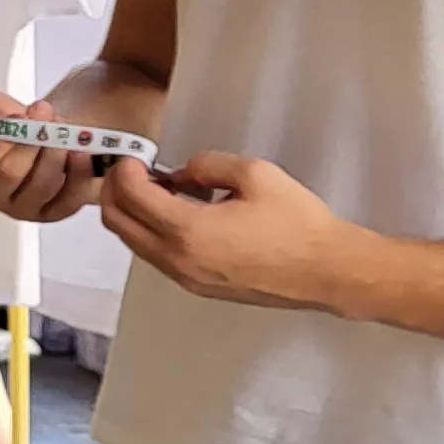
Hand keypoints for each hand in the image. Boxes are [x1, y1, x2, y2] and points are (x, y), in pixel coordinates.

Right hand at [0, 87, 112, 223]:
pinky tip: (80, 151)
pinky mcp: (51, 212)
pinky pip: (69, 198)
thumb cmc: (2, 121)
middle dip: (32, 140)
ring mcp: (20, 208)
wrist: (31, 131)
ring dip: (55, 152)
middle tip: (45, 114)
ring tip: (61, 128)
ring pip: (41, 186)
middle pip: (10, 174)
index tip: (19, 116)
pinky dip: (78, 173)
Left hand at [100, 152, 373, 315]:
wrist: (327, 271)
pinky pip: (155, 255)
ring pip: (133, 242)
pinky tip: (179, 211)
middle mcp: (177, 259)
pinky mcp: (196, 286)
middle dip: (116, 190)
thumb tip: (180, 172)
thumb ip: (207, 164)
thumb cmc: (297, 223)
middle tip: (134, 169)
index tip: (136, 156)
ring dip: (133, 212)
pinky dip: (151, 230)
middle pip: (117, 223)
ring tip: (161, 187)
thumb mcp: (255, 174)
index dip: (124, 170)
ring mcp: (184, 277)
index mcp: (187, 230)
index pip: (129, 196)